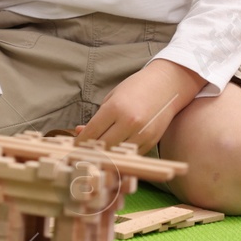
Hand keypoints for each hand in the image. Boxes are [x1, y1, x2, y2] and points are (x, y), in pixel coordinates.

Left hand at [77, 59, 205, 153]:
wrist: (167, 86)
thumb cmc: (136, 88)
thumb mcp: (112, 98)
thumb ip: (97, 117)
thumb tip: (80, 132)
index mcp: (116, 108)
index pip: (91, 132)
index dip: (79, 142)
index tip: (73, 145)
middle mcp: (129, 122)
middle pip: (102, 146)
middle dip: (90, 150)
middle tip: (82, 151)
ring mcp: (142, 133)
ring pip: (116, 153)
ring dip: (105, 154)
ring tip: (97, 153)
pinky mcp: (151, 141)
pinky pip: (130, 154)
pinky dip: (121, 154)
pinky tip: (114, 150)